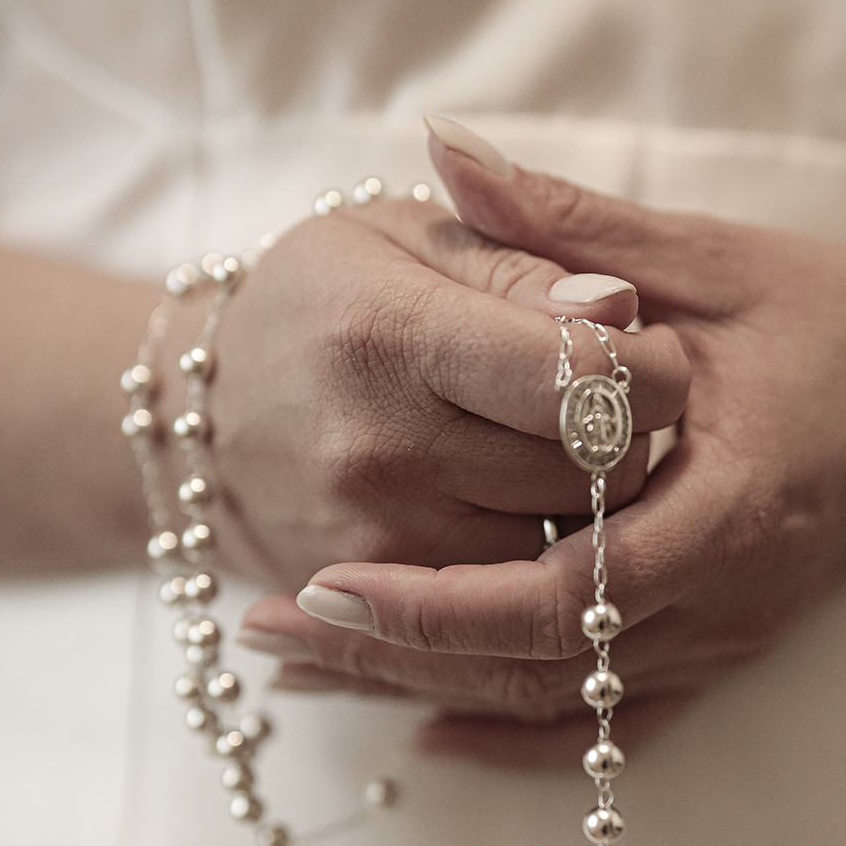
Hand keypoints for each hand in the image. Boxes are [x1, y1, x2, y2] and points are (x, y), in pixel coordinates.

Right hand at [164, 191, 688, 589]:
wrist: (197, 418)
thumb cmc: (320, 303)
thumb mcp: (404, 237)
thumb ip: (519, 257)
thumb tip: (618, 306)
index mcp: (390, 333)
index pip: (581, 376)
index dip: (648, 365)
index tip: (644, 350)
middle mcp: (381, 452)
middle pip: (594, 472)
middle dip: (631, 436)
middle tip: (601, 402)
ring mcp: (380, 543)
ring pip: (573, 550)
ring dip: (593, 507)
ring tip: (552, 451)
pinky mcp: (382, 608)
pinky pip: (520, 603)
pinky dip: (545, 560)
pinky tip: (519, 507)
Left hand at [239, 120, 845, 762]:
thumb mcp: (717, 263)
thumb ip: (574, 231)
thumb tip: (441, 150)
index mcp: (733, 507)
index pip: (562, 595)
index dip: (440, 602)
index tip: (330, 584)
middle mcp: (728, 600)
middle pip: (539, 669)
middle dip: (397, 656)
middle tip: (271, 630)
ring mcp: (726, 640)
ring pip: (558, 705)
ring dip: (430, 687)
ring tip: (308, 669)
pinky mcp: (724, 652)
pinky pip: (606, 723)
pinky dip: (514, 730)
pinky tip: (426, 723)